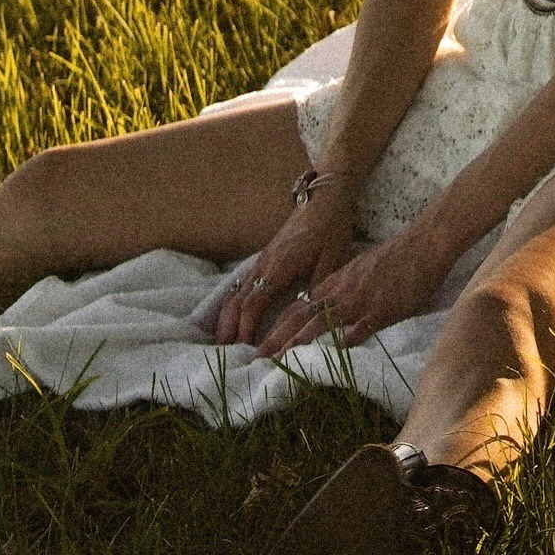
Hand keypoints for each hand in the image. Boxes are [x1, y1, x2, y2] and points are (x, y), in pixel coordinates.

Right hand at [212, 192, 354, 348]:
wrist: (323, 199)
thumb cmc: (329, 229)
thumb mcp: (331, 260)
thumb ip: (316, 288)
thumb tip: (303, 318)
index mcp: (278, 266)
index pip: (254, 303)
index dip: (247, 328)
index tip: (246, 351)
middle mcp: (263, 264)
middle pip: (237, 300)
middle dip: (229, 329)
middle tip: (226, 355)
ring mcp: (261, 261)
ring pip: (235, 293)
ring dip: (227, 319)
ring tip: (224, 343)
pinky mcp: (263, 259)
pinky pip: (240, 285)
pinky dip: (232, 305)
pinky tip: (231, 319)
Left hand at [257, 222, 453, 357]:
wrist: (421, 245)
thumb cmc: (394, 258)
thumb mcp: (359, 271)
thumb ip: (341, 289)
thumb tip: (327, 307)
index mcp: (334, 283)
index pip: (296, 307)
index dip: (276, 326)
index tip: (260, 345)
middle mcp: (340, 292)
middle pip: (300, 316)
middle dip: (276, 338)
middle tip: (256, 359)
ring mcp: (359, 301)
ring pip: (320, 323)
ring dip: (297, 343)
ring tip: (279, 362)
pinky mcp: (381, 310)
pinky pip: (358, 329)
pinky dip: (342, 344)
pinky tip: (330, 359)